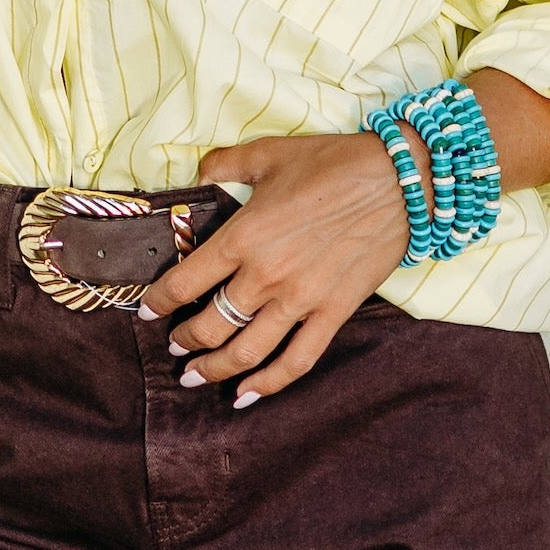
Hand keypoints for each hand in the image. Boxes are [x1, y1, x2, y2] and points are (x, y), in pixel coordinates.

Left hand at [137, 131, 409, 399]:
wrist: (400, 179)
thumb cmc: (333, 163)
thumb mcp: (269, 153)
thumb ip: (226, 164)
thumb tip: (200, 170)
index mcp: (242, 237)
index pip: (184, 282)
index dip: (159, 302)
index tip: (148, 311)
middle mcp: (265, 276)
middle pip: (210, 325)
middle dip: (185, 341)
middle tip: (175, 347)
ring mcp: (300, 300)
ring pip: (245, 352)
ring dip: (214, 369)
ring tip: (195, 376)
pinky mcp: (333, 313)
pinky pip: (296, 360)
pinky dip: (269, 384)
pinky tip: (246, 396)